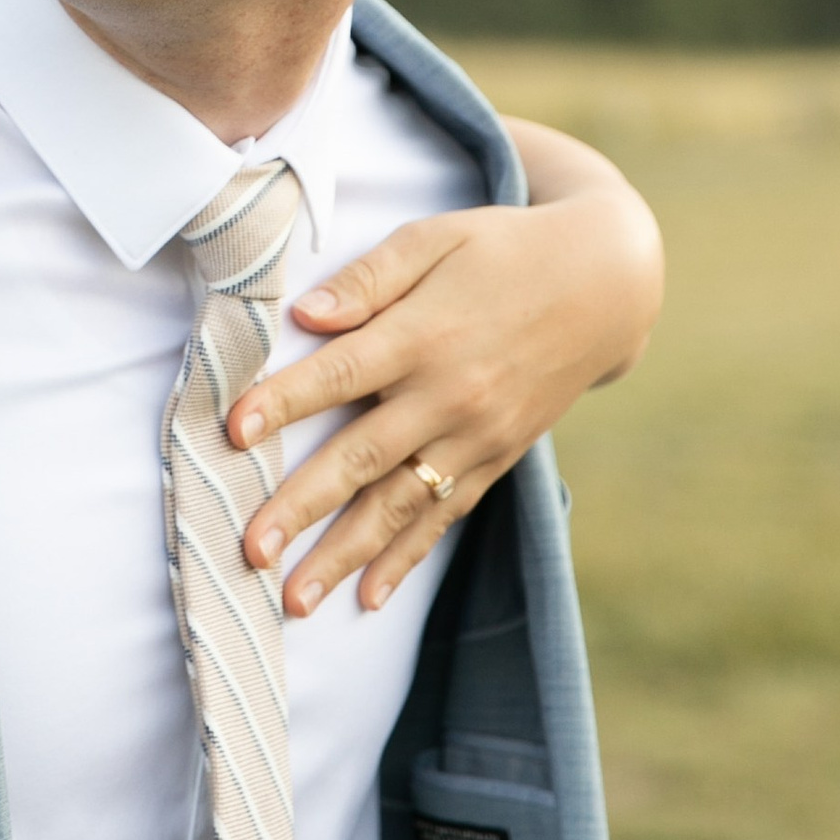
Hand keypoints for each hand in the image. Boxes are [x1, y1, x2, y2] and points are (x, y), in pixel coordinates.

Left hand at [228, 159, 662, 617]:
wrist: (606, 286)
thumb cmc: (504, 251)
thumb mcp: (437, 239)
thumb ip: (370, 278)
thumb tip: (308, 314)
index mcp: (424, 334)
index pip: (341, 374)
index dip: (285, 402)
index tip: (233, 431)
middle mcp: (449, 395)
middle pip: (362, 457)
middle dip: (302, 507)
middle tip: (249, 550)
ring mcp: (476, 436)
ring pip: (400, 505)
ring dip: (345, 555)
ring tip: (294, 600)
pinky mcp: (496, 460)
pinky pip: (445, 516)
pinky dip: (407, 558)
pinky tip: (369, 597)